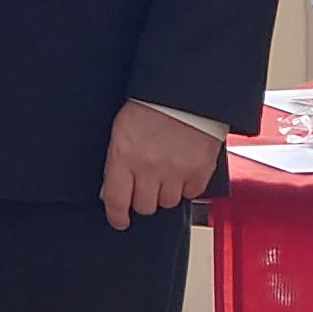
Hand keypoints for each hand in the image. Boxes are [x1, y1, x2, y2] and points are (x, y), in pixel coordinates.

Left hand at [101, 102, 221, 229]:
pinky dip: (187, 186)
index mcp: (124, 155)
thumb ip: (117, 161)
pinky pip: (191, 193)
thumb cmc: (151, 105)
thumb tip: (112, 191)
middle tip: (145, 187)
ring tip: (166, 172)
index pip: (117, 200)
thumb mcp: (122, 130)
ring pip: (168, 202)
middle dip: (143, 200)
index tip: (119, 220)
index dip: (117, 216)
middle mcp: (150, 167)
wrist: (186, 91)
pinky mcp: (200, 170)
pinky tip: (183, 170)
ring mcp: (177, 170)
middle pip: (144, 206)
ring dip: (165, 192)